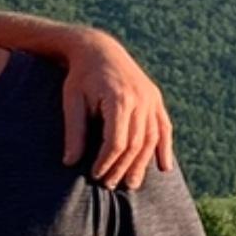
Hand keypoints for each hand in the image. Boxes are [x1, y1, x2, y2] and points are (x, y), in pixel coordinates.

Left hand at [61, 32, 172, 190]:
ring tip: (131, 185)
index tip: (94, 175)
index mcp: (119, 99)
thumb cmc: (80, 77)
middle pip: (136, 143)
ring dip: (142, 164)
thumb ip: (74, 131)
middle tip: (109, 186)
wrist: (98, 49)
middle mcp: (141, 99)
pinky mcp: (155, 98)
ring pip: (151, 139)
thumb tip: (70, 163)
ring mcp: (151, 98)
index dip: (106, 162)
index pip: (116, 141)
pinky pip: (164, 127)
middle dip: (122, 168)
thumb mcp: (72, 101)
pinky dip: (164, 148)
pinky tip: (164, 168)